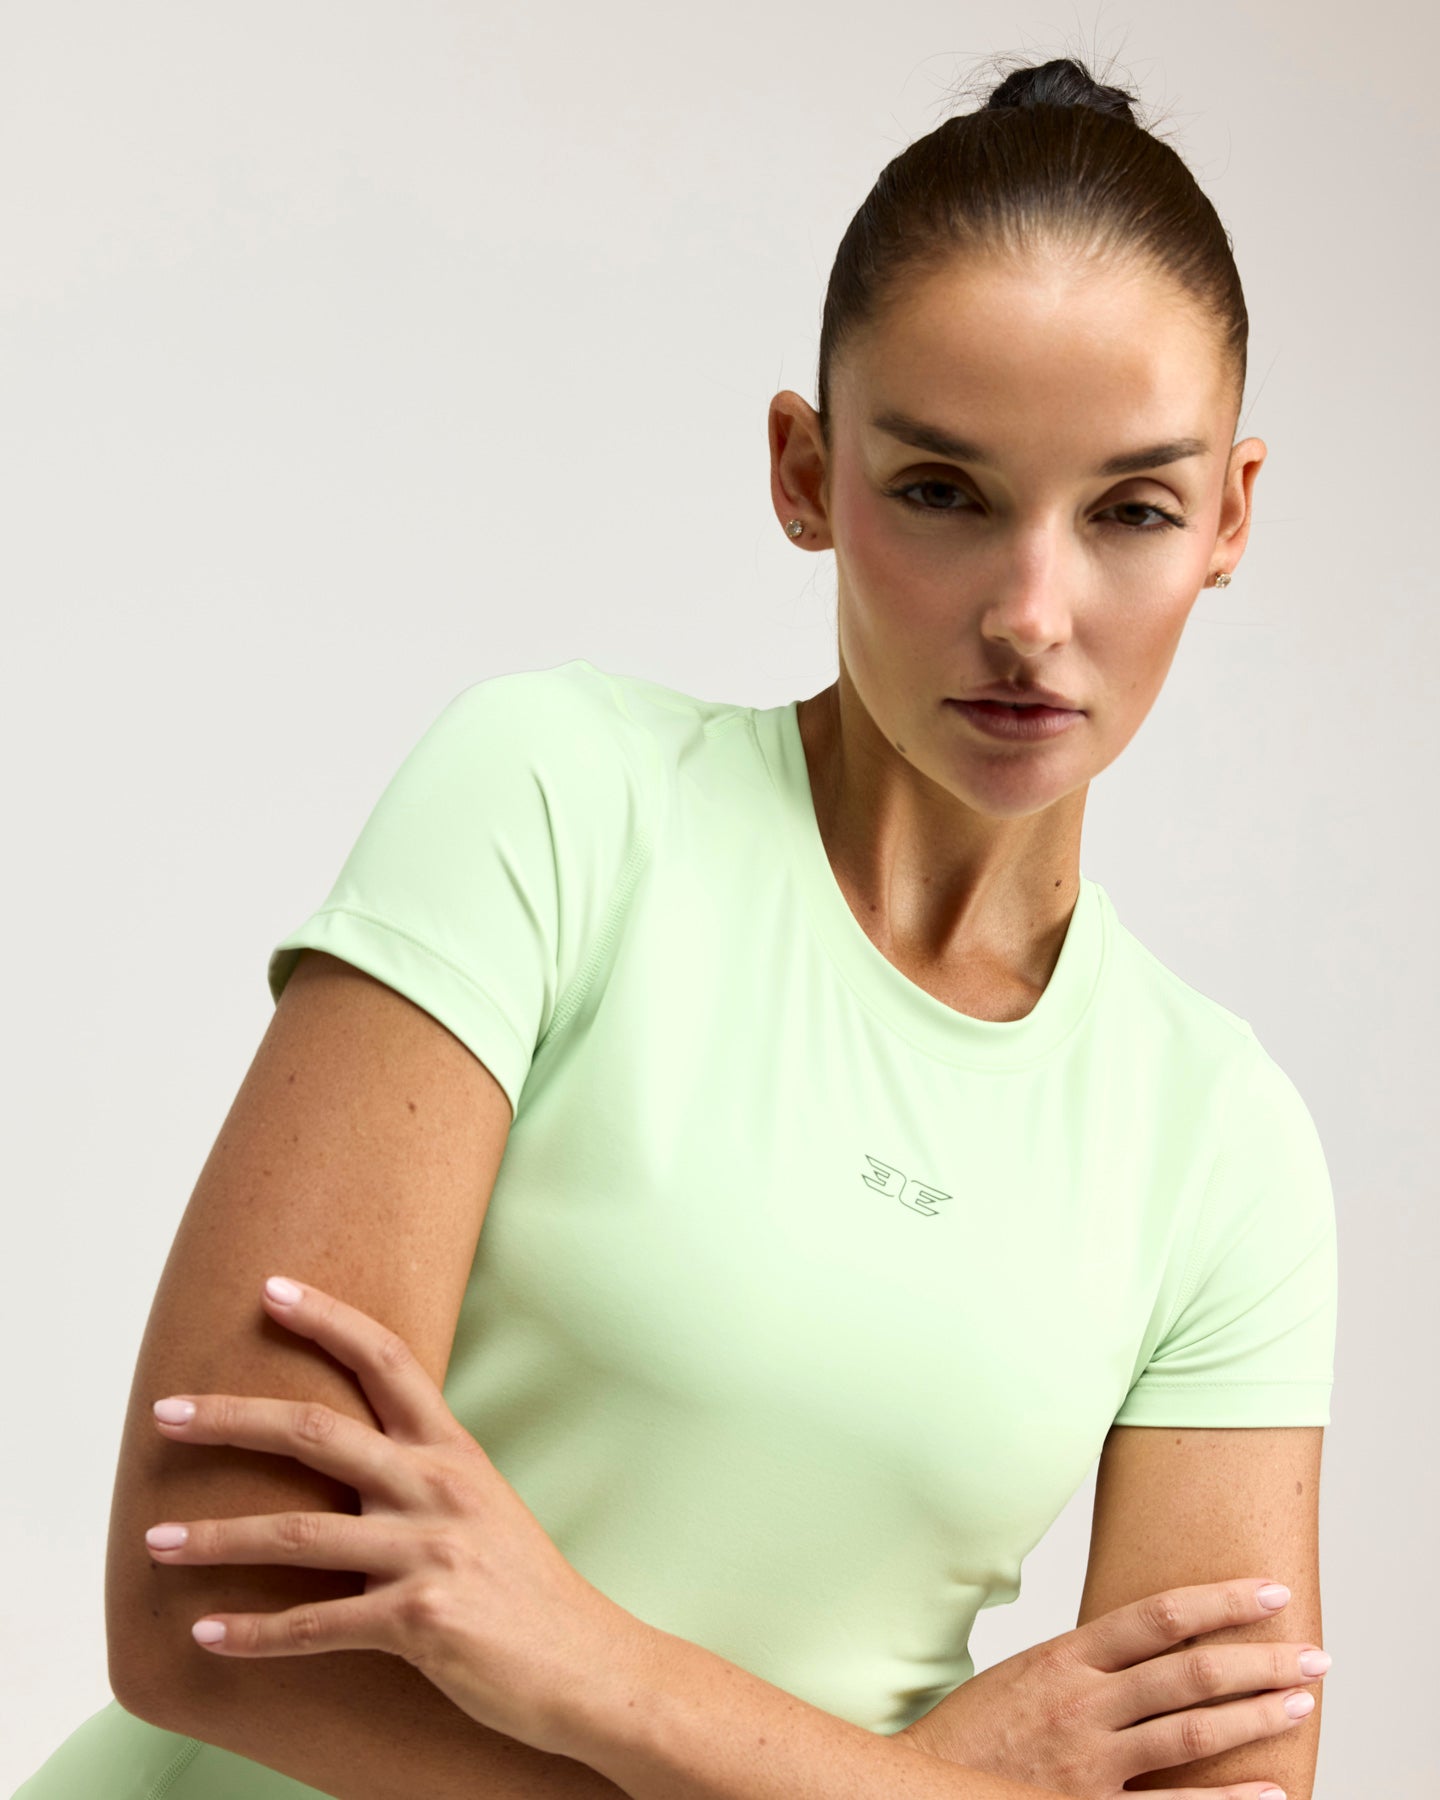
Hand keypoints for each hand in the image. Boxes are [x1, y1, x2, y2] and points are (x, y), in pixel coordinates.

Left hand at [143, 1274, 649, 1758]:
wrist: (587, 1664)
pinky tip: (207, 1636)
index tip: (271, 1290)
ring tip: (154, 1541)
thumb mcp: (480, 1506)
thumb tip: (345, 1462)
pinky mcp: (419, 1620)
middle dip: (231, 1419)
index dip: (327, 1318)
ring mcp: (428, 1551)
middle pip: (316, 1431)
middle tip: (166, 1411)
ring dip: (216, 1539)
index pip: (386, 1359)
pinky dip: (254, 1635)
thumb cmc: (526, 1590)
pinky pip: (316, 1625)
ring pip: (297, 1533)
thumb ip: (417, 1478)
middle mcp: (437, 1487)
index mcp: (452, 1451)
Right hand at [897, 1577, 1327, 1798]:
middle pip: (1191, 1670)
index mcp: (1066, 1657)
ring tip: (1302, 1702)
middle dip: (1261, 1659)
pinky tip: (1271, 1791)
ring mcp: (1091, 1759)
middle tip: (1314, 1653)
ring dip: (1257, 1715)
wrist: (925, 1786)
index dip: (1221, 1602)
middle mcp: (1084, 1701)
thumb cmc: (976, 1731)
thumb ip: (1086, 1662)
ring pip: (1192, 1730)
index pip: (1160, 1615)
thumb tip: (1148, 1642)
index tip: (1270, 1593)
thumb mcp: (1025, 1675)